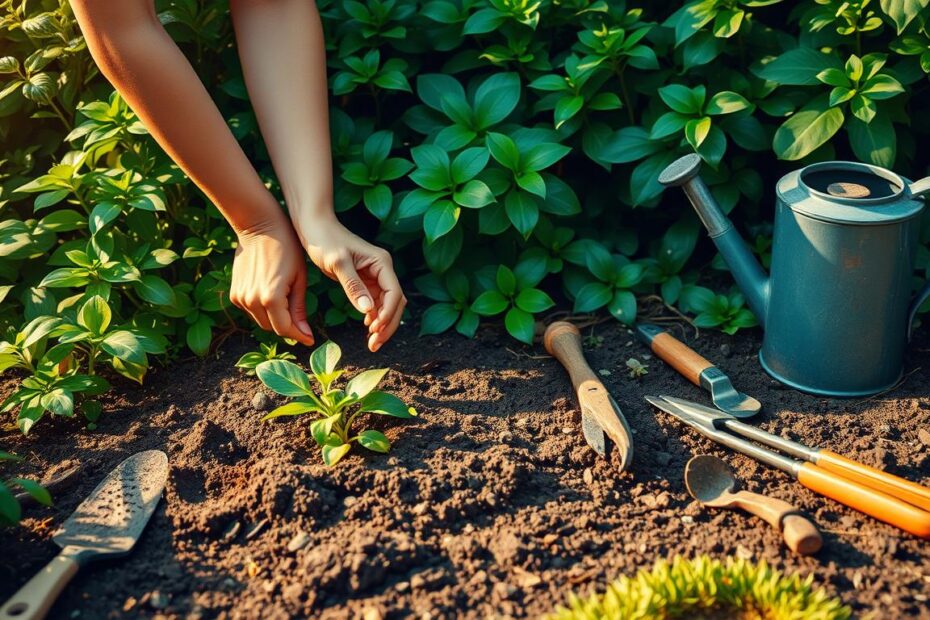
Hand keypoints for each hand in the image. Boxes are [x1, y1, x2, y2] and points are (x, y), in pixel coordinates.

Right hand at [230, 216, 314, 345]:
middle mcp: (252, 301)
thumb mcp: (300, 278)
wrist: (259, 227)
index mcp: (271, 298)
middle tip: (301, 323)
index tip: (310, 339)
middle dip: (288, 327)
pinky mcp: (234, 293)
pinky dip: (263, 309)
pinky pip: (252, 310)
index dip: (299, 335)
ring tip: (287, 305)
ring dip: (274, 319)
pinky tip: (272, 295)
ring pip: (261, 321)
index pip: (285, 329)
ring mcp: (241, 297)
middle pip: (272, 328)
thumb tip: (305, 336)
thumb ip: (300, 308)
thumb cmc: (288, 249)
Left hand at [299, 217, 405, 351]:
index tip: (374, 329)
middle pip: (396, 303)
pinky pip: (376, 303)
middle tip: (375, 345)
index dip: (388, 314)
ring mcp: (375, 276)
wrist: (314, 226)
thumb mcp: (337, 263)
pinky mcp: (365, 281)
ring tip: (372, 343)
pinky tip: (367, 329)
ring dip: (382, 324)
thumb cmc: (325, 240)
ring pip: (387, 306)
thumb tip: (368, 310)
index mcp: (382, 263)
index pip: (394, 293)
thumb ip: (353, 286)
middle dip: (388, 325)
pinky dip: (374, 317)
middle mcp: (383, 270)